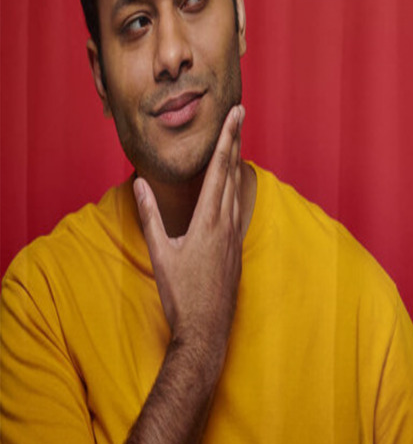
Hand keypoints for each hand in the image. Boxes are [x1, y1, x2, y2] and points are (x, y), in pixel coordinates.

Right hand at [133, 105, 245, 372]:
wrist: (206, 329)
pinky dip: (236, 187)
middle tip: (241, 114)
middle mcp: (226, 223)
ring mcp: (234, 235)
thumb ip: (150, 215)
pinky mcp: (236, 247)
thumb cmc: (181, 294)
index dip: (226, 139)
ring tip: (238, 140)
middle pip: (232, 172)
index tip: (234, 116)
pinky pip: (237, 208)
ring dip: (237, 162)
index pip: (218, 169)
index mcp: (208, 220)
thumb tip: (139, 183)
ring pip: (237, 189)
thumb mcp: (161, 253)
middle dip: (235, 141)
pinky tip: (236, 185)